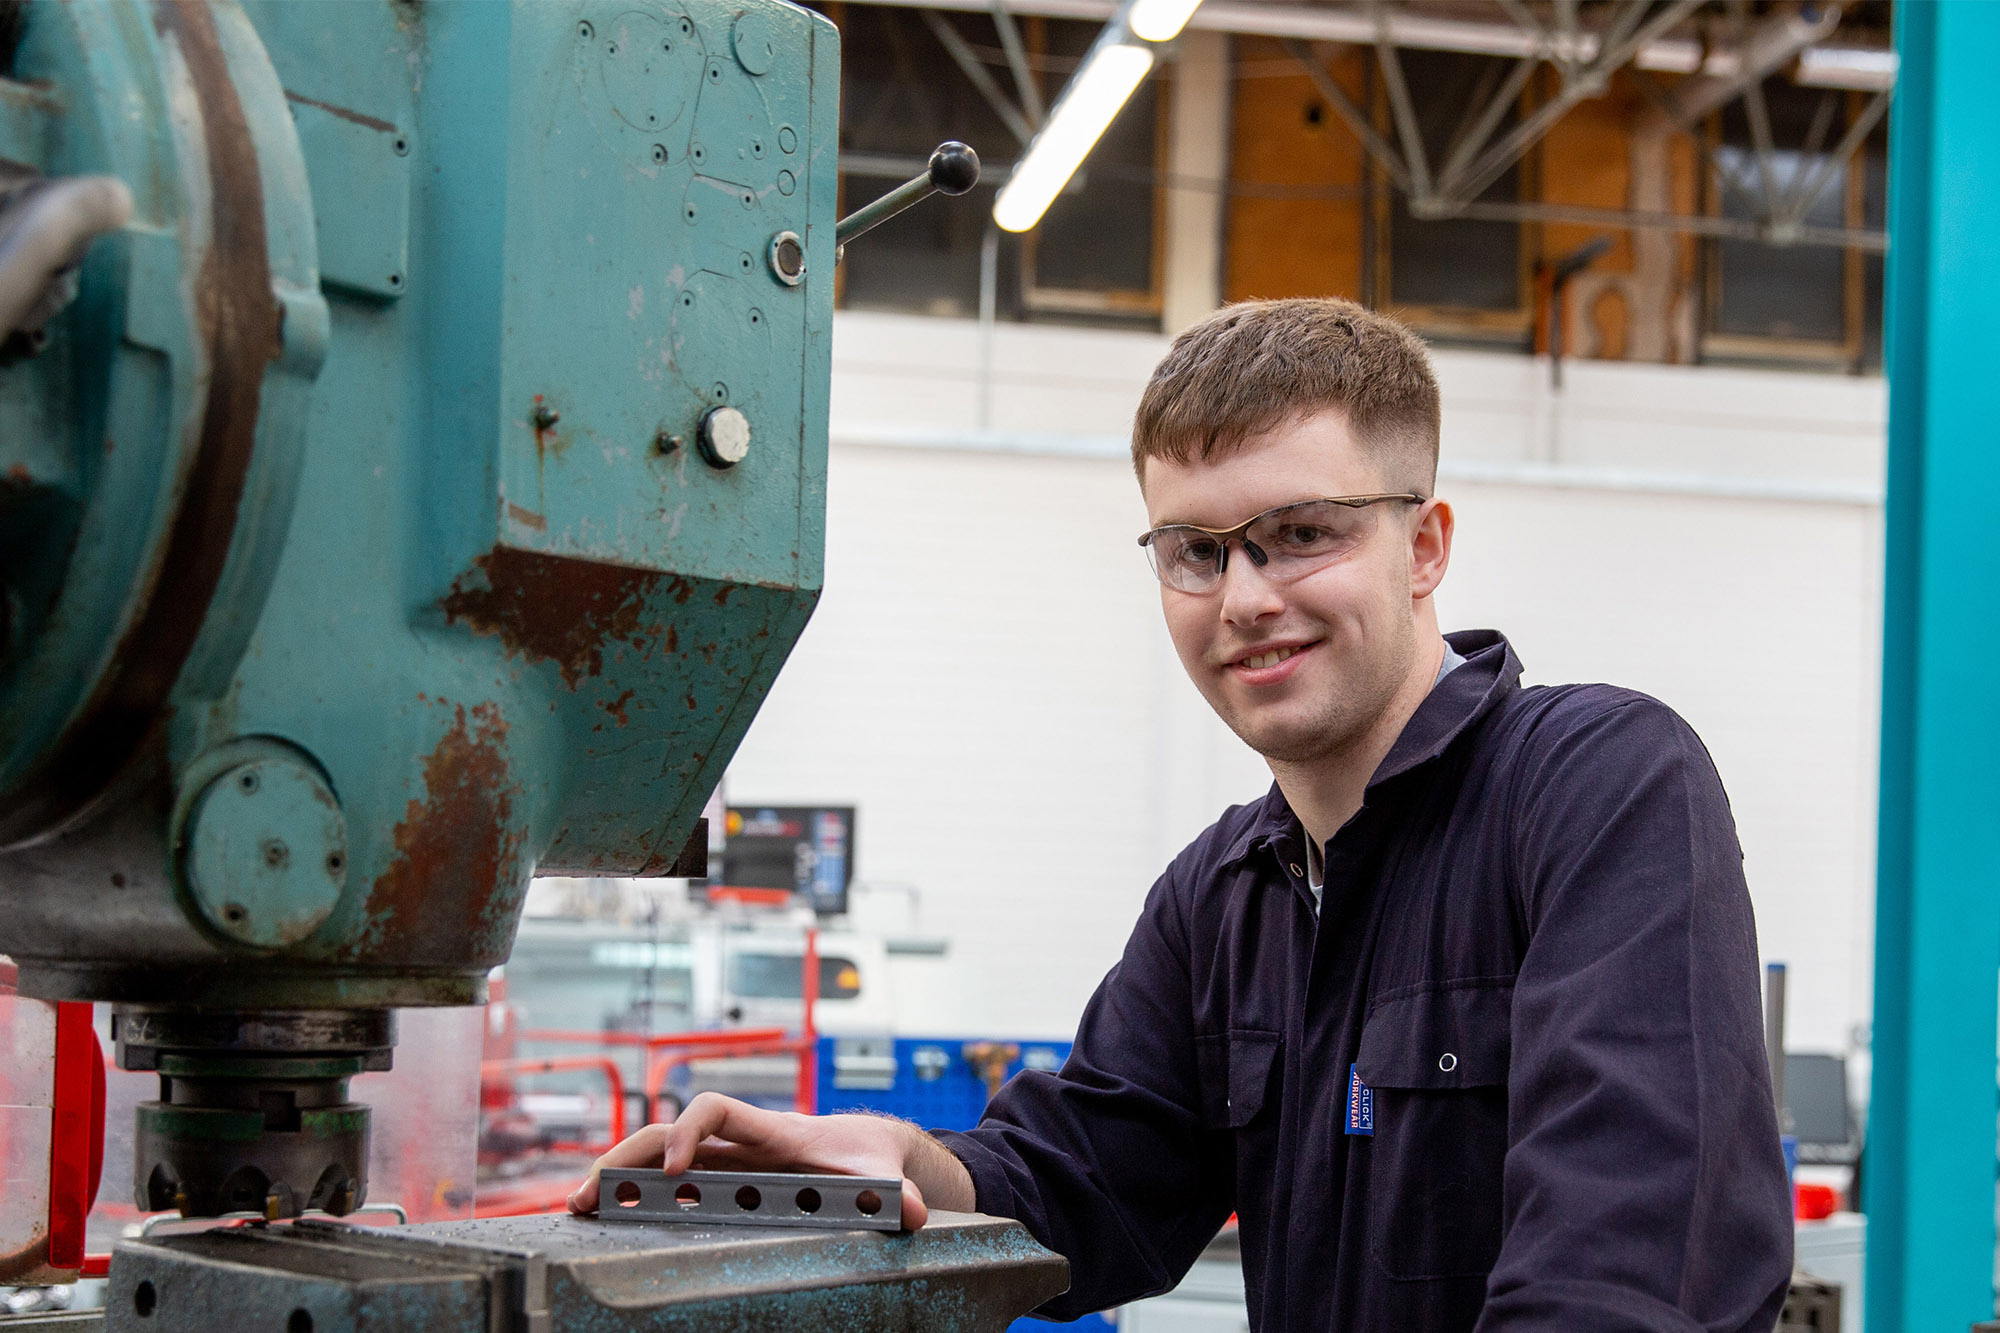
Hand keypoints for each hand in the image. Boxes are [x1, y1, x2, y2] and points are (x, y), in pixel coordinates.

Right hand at [565, 1092, 975, 1227]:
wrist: (868, 1152)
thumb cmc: (870, 1160)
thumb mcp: (885, 1176)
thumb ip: (900, 1193)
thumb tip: (915, 1210)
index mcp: (772, 1132)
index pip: (718, 1111)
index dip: (691, 1131)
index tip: (676, 1167)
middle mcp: (739, 1143)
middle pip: (668, 1132)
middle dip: (627, 1156)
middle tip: (589, 1193)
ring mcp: (724, 1163)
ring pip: (658, 1157)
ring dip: (617, 1176)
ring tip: (576, 1207)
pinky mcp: (721, 1186)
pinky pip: (668, 1186)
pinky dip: (633, 1196)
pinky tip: (602, 1218)